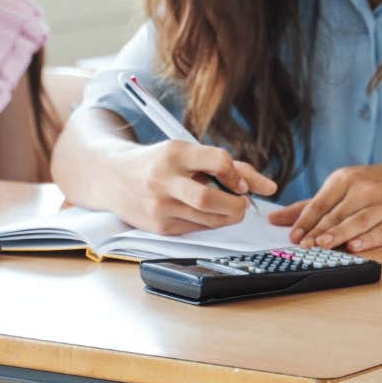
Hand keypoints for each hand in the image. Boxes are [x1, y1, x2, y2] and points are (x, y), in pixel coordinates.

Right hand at [68, 139, 276, 234]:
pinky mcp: (159, 226)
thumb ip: (228, 166)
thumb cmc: (160, 162)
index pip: (219, 161)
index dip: (237, 174)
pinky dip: (210, 223)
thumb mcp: (188, 153)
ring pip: (208, 219)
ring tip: (228, 207)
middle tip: (243, 203)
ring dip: (228, 216)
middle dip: (237, 205)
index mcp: (175, 153)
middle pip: (211, 199)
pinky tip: (206, 214)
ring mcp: (160, 206)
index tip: (240, 182)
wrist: (112, 176)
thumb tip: (268, 187)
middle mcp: (164, 179)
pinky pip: (197, 229)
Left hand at [268, 162, 381, 252]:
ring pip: (357, 221)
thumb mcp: (347, 186)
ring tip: (322, 246)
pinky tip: (355, 247)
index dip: (305, 220)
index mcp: (347, 178)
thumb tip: (276, 219)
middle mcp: (365, 189)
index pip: (321, 202)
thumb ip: (312, 205)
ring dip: (339, 234)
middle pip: (337, 213)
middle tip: (303, 246)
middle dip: (318, 231)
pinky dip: (369, 239)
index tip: (292, 237)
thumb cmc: (380, 186)